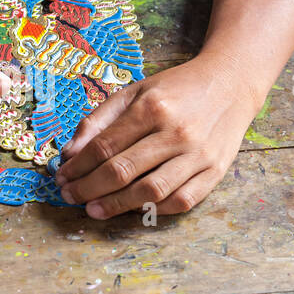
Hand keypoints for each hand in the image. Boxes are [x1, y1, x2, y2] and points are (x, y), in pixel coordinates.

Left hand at [54, 51, 260, 219]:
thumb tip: (70, 154)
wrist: (231, 83)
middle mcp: (176, 132)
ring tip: (93, 210)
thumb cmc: (177, 89)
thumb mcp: (135, 92)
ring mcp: (198, 155)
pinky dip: (154, 209)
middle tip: (70, 197)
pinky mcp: (215, 172)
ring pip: (150, 192)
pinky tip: (133, 209)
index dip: (78, 167)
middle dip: (89, 189)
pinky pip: (181, 201)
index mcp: (152, 108)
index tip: (62, 178)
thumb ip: (99, 120)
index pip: (105, 146)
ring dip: (116, 206)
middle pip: (122, 171)